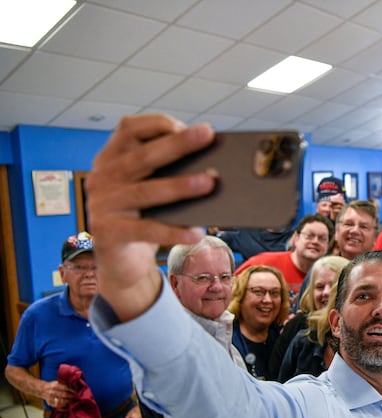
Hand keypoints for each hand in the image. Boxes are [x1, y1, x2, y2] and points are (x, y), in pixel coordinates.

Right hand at [42, 380, 73, 409]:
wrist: (42, 390)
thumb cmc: (53, 385)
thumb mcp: (58, 382)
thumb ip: (65, 383)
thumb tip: (75, 386)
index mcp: (54, 386)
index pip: (65, 388)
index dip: (71, 390)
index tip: (76, 391)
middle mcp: (52, 392)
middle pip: (63, 394)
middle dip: (71, 396)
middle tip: (75, 396)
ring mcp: (50, 398)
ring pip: (61, 401)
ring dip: (68, 401)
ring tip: (72, 400)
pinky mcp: (50, 403)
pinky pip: (58, 406)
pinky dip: (63, 407)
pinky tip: (68, 406)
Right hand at [86, 115, 215, 320]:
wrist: (121, 261)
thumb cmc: (143, 217)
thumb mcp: (150, 189)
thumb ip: (168, 173)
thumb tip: (212, 167)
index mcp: (111, 158)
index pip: (128, 128)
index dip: (158, 124)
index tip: (188, 126)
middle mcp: (102, 177)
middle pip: (142, 156)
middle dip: (177, 144)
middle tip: (206, 135)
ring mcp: (102, 205)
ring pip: (146, 192)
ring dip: (180, 186)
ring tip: (209, 183)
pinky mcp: (108, 233)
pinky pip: (146, 230)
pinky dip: (173, 231)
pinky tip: (196, 233)